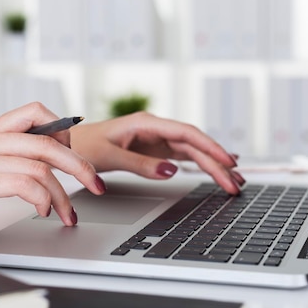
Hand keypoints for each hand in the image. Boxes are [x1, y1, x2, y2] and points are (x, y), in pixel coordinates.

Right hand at [0, 103, 105, 241]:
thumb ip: (3, 157)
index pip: (35, 112)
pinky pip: (22, 184)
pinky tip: (42, 211)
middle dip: (80, 165)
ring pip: (40, 166)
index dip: (64, 129)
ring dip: (63, 194)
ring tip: (67, 213)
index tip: (75, 156)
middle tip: (96, 185)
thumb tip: (42, 163)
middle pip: (48, 142)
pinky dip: (42, 199)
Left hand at [70, 111, 243, 193]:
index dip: (210, 147)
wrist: (71, 144)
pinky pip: (183, 157)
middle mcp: (156, 129)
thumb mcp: (110, 156)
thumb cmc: (86, 145)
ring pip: (192, 152)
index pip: (186, 133)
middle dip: (217, 163)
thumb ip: (140, 164)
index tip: (228, 160)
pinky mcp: (155, 150)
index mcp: (146, 124)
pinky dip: (200, 165)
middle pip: (194, 145)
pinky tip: (216, 169)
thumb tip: (171, 171)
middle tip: (235, 183)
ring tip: (234, 180)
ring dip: (213, 165)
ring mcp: (157, 140)